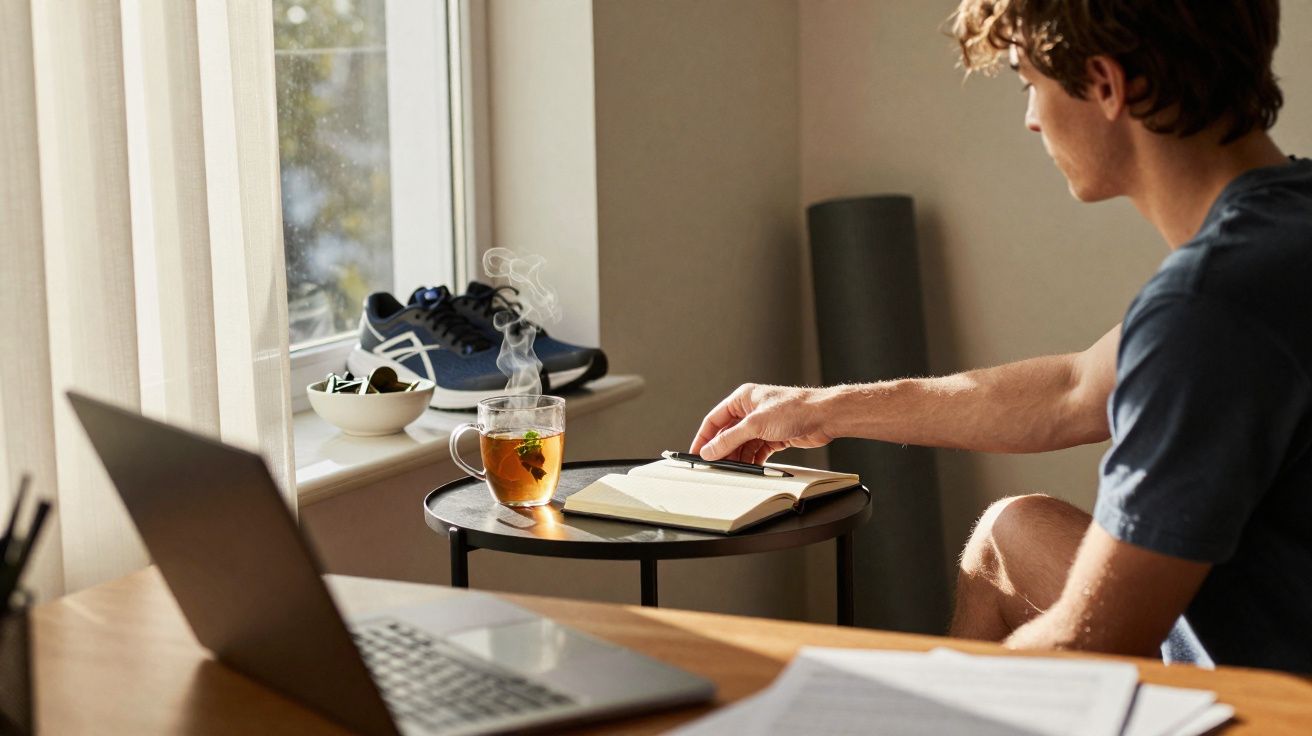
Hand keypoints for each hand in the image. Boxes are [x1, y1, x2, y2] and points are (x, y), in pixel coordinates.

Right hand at [690, 384, 834, 462]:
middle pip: (728, 434)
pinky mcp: (775, 436)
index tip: (696, 452)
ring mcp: (763, 424)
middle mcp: (751, 410)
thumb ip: (730, 439)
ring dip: (738, 457)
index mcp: (742, 399)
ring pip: (743, 444)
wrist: (824, 416)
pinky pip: (757, 450)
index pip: (715, 419)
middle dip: (722, 450)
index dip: (704, 437)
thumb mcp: (755, 425)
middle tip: (715, 465)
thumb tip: (710, 449)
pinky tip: (750, 467)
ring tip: (733, 469)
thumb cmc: (795, 408)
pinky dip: (752, 460)